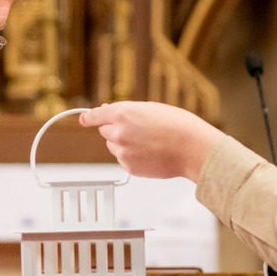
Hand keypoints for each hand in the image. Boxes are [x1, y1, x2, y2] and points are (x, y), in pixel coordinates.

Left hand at [80, 102, 223, 181]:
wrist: (192, 148)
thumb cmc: (178, 126)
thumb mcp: (151, 108)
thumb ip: (127, 112)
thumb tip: (108, 113)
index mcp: (123, 113)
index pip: (96, 115)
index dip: (89, 117)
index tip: (84, 119)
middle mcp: (118, 132)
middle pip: (105, 131)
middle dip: (115, 130)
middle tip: (138, 131)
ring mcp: (122, 151)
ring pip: (114, 147)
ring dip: (124, 144)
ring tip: (149, 142)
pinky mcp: (129, 167)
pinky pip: (124, 160)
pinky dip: (133, 157)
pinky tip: (150, 153)